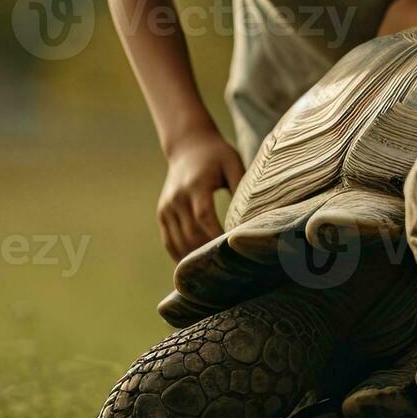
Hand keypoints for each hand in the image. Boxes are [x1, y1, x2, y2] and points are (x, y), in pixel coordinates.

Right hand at [158, 130, 243, 261]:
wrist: (188, 146)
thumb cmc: (217, 155)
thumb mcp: (232, 162)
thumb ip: (241, 184)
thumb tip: (253, 212)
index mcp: (196, 185)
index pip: (203, 217)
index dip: (216, 236)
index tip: (233, 249)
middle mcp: (177, 198)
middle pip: (191, 233)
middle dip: (208, 251)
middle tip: (228, 265)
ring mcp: (166, 207)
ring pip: (178, 241)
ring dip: (194, 257)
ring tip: (213, 271)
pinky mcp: (162, 213)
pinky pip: (169, 240)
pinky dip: (180, 255)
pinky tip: (194, 266)